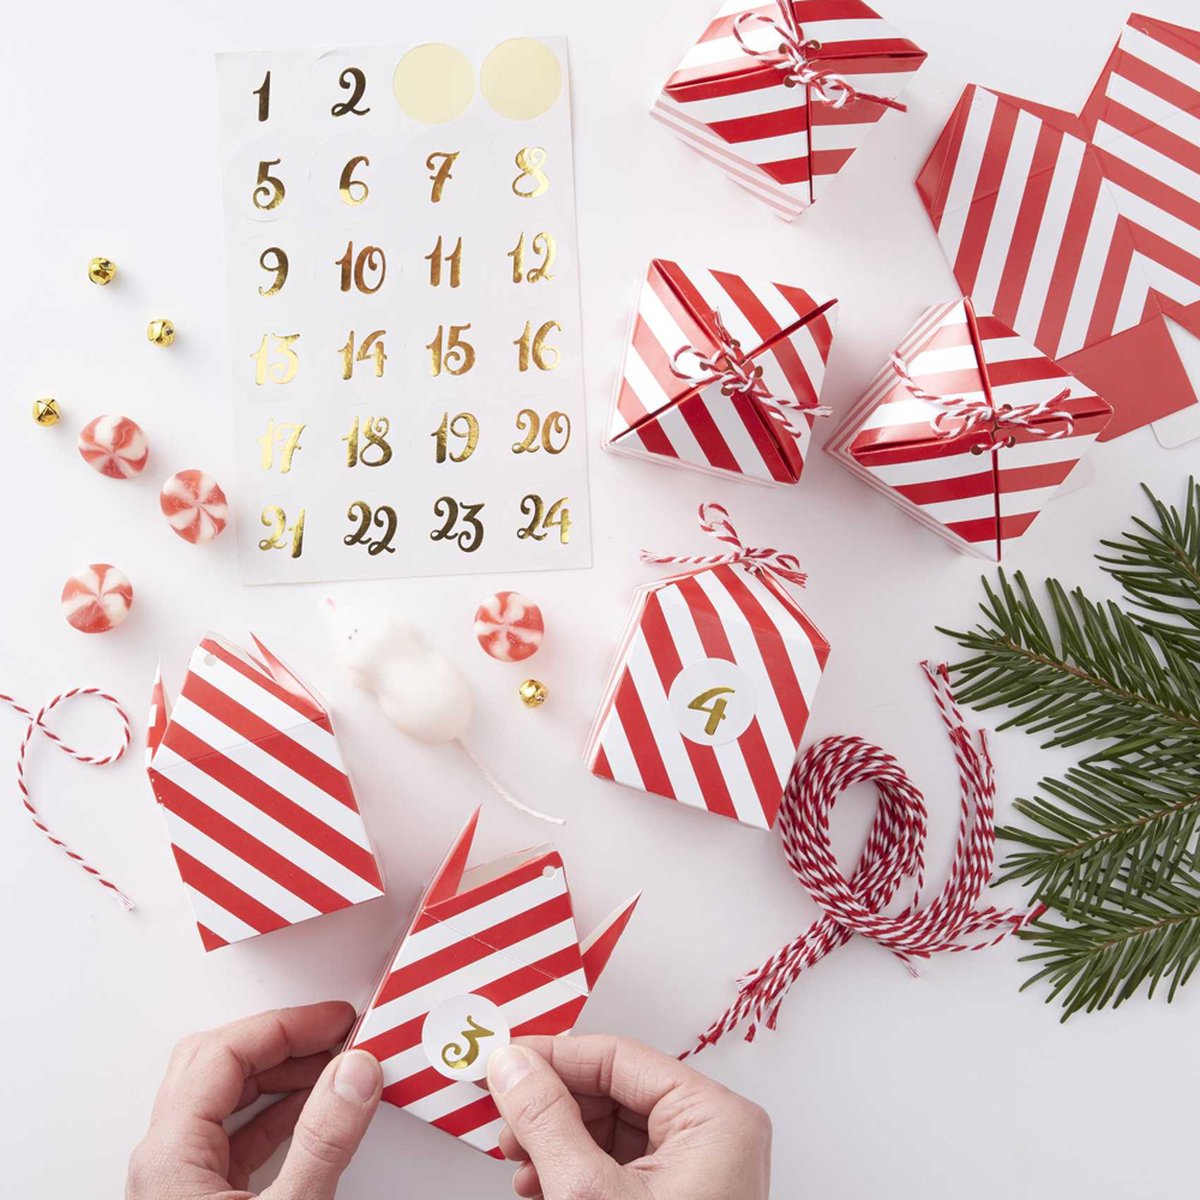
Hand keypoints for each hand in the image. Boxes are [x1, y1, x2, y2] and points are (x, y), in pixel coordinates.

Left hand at [127, 1002, 381, 1199]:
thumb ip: (323, 1142)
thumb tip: (355, 1074)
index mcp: (169, 1157)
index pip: (225, 1054)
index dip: (287, 1027)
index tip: (336, 1021)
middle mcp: (166, 1163)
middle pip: (218, 1065)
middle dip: (283, 1041)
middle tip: (335, 1035)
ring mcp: (180, 1184)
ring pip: (226, 1099)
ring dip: (283, 1074)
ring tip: (336, 1070)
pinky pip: (236, 1136)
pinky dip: (278, 1112)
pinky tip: (314, 1112)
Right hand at [486, 1035, 770, 1199]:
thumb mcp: (588, 1196)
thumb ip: (546, 1120)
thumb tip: (513, 1066)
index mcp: (715, 1120)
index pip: (620, 1058)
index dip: (554, 1056)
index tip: (504, 1061)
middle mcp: (715, 1138)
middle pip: (615, 1092)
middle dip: (552, 1107)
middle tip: (505, 1117)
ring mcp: (699, 1173)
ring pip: (612, 1129)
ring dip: (557, 1141)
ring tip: (519, 1162)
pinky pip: (620, 1165)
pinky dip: (574, 1171)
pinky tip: (541, 1187)